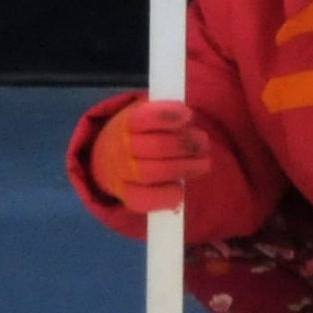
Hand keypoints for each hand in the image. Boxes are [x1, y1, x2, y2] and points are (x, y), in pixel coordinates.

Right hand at [94, 101, 212, 213]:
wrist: (109, 159)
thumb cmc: (142, 133)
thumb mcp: (149, 112)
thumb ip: (167, 112)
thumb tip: (187, 115)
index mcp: (126, 123)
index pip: (141, 118)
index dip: (166, 116)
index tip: (188, 115)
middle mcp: (120, 148)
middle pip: (153, 147)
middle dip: (184, 145)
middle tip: (203, 142)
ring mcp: (121, 173)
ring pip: (149, 173)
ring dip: (183, 168)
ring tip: (203, 163)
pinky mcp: (127, 195)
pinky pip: (143, 200)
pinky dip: (166, 195)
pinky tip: (180, 187)